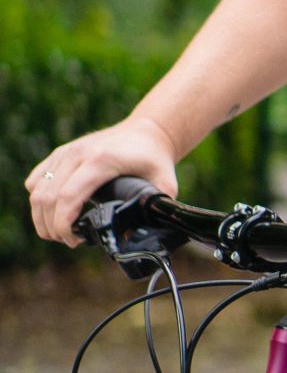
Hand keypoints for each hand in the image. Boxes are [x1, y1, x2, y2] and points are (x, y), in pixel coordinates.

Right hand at [24, 115, 184, 245]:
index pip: (68, 196)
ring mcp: (65, 152)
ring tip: (61, 232)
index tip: (74, 241)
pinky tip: (54, 213)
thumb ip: (156, 209)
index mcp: (100, 160)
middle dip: (52, 226)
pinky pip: (36, 181)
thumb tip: (136, 236)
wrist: (147, 130)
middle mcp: (77, 154)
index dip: (63, 223)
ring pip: (37, 190)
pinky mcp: (59, 153)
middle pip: (47, 197)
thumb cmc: (155, 158)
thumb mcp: (165, 184)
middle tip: (69, 241)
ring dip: (41, 217)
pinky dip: (39, 201)